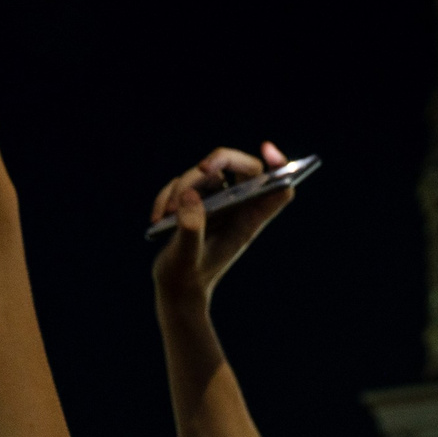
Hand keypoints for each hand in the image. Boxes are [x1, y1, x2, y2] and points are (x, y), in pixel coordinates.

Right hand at [149, 142, 298, 303]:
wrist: (176, 287)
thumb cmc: (187, 276)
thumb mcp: (187, 257)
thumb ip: (190, 229)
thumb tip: (190, 194)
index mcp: (248, 221)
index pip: (278, 189)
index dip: (279, 166)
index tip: (266, 149)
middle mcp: (236, 207)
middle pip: (242, 166)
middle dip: (220, 159)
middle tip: (202, 168)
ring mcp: (216, 202)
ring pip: (205, 173)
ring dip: (180, 187)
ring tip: (165, 216)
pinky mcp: (195, 201)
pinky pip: (183, 183)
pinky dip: (167, 196)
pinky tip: (157, 218)